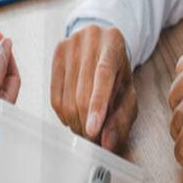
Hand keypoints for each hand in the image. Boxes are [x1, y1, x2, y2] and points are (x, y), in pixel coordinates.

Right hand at [50, 24, 137, 150]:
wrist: (102, 43)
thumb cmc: (117, 70)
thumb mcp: (127, 91)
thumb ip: (122, 117)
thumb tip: (108, 142)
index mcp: (113, 45)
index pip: (103, 76)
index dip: (96, 106)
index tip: (92, 130)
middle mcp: (91, 39)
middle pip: (82, 92)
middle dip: (86, 123)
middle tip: (93, 138)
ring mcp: (70, 45)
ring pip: (67, 97)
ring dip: (75, 122)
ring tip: (85, 129)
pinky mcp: (57, 54)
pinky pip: (54, 95)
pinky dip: (63, 115)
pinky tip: (72, 118)